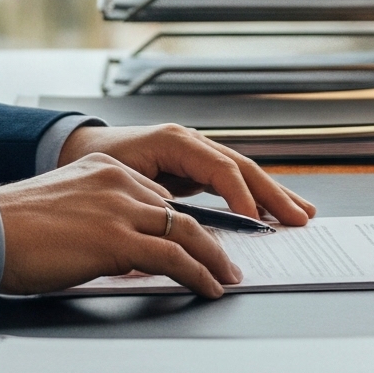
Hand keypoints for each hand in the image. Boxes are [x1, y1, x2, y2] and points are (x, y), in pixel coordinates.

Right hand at [0, 151, 244, 297]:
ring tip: (226, 276)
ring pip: (186, 232)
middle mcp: (118, 182)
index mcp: (104, 170)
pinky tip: (208, 287)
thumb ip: (98, 217)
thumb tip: (122, 248)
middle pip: (181, 211)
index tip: (199, 238)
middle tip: (227, 258)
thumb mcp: (65, 209)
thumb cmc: (14, 229)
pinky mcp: (118, 239)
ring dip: (213, 258)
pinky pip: (174, 257)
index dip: (183, 222)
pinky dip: (198, 274)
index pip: (158, 196)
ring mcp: (121, 209)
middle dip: (212, 237)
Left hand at [56, 122, 314, 227]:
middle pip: (243, 168)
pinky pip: (231, 181)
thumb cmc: (90, 164)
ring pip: (243, 173)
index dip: (242, 197)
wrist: (72, 148)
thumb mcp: (118, 181)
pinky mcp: (193, 167)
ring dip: (273, 194)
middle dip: (274, 194)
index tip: (257, 222)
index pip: (221, 169)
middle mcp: (191, 142)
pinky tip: (271, 210)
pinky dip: (254, 196)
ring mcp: (195, 153)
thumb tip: (178, 232)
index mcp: (174, 141)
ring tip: (301, 212)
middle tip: (300, 217)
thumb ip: (151, 204)